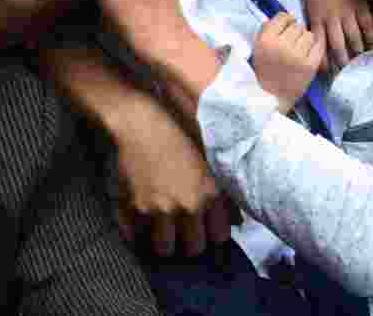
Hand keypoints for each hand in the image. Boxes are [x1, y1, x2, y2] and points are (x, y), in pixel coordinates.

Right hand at [112, 96, 235, 256]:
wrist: (140, 124)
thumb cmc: (176, 138)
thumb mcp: (208, 161)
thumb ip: (225, 194)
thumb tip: (238, 223)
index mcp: (209, 193)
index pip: (219, 237)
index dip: (212, 234)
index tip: (205, 230)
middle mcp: (186, 205)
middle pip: (193, 248)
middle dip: (188, 242)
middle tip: (181, 233)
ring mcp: (158, 209)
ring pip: (164, 248)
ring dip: (162, 242)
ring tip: (160, 231)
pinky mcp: (133, 207)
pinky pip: (134, 236)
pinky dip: (135, 234)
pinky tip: (139, 224)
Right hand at [253, 13, 324, 113]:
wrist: (271, 96)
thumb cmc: (264, 70)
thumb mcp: (258, 47)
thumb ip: (268, 30)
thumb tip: (287, 16)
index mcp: (266, 40)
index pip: (282, 17)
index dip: (286, 20)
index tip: (286, 27)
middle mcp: (281, 45)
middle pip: (297, 25)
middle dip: (295, 32)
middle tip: (292, 42)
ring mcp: (297, 55)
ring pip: (309, 34)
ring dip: (305, 40)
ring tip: (299, 49)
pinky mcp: (310, 65)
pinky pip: (318, 46)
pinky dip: (314, 48)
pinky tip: (308, 54)